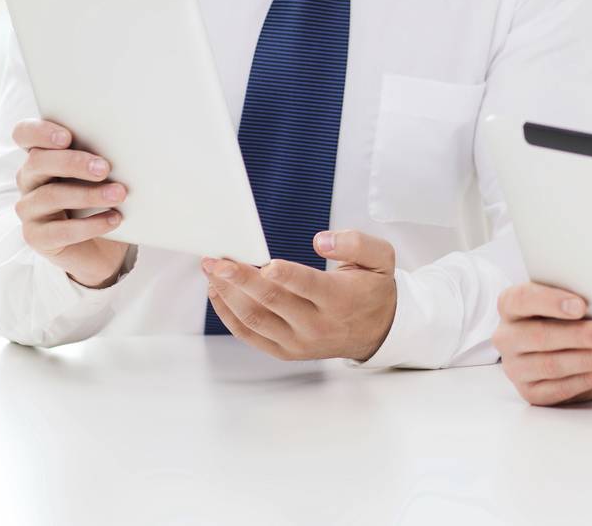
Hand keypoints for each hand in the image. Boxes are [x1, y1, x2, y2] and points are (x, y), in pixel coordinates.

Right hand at [12, 118, 131, 288]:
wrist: (104, 244)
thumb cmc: (102, 196)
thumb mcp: (104, 172)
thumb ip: (103, 154)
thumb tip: (130, 141)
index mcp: (42, 155)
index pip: (24, 134)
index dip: (39, 132)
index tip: (66, 137)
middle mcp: (30, 179)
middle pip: (37, 162)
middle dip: (72, 162)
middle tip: (104, 168)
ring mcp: (29, 209)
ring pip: (49, 196)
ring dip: (88, 194)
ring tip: (119, 194)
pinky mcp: (36, 237)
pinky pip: (59, 231)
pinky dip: (89, 225)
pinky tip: (113, 219)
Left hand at [202, 229, 397, 361]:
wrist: (377, 331)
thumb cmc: (372, 288)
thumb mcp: (380, 258)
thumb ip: (355, 243)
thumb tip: (320, 241)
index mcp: (340, 299)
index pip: (308, 286)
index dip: (286, 274)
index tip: (265, 263)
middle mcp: (316, 324)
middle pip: (272, 301)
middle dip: (240, 279)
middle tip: (217, 260)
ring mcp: (297, 341)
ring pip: (254, 319)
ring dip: (227, 294)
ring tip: (211, 271)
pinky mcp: (284, 350)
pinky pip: (249, 334)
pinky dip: (228, 314)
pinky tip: (217, 292)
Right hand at [492, 283, 591, 405]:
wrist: (553, 344)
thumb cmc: (561, 315)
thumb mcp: (561, 299)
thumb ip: (574, 299)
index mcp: (510, 306)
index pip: (522, 299)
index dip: (551, 301)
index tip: (581, 306)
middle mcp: (507, 337)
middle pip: (540, 335)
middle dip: (580, 336)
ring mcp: (515, 368)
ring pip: (551, 365)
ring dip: (589, 360)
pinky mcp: (530, 392)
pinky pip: (559, 390)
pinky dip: (587, 380)